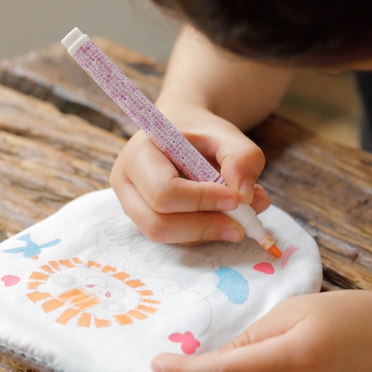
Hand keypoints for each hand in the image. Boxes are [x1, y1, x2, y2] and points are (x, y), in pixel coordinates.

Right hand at [110, 102, 270, 244]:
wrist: (182, 133)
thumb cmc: (200, 133)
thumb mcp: (226, 134)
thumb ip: (242, 157)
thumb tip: (244, 196)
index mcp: (138, 153)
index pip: (164, 190)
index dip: (201, 200)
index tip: (237, 200)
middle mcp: (126, 183)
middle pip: (157, 223)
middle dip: (204, 227)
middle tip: (243, 225)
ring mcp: (132, 206)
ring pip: (166, 237)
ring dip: (207, 233)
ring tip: (242, 216)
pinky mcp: (146, 221)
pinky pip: (174, 239)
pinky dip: (205, 234)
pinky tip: (227, 217)